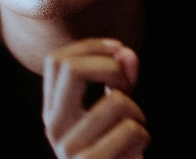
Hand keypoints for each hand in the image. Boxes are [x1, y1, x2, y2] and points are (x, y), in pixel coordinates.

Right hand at [43, 39, 148, 158]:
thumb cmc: (113, 151)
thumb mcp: (113, 112)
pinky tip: (135, 151)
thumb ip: (119, 80)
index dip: (91, 46)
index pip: (57, 60)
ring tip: (134, 130)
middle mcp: (53, 125)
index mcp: (53, 109)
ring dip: (137, 112)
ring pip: (115, 101)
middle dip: (110, 67)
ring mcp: (68, 147)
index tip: (119, 49)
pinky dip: (143, 135)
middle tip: (125, 86)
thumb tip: (127, 53)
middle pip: (72, 68)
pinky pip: (130, 130)